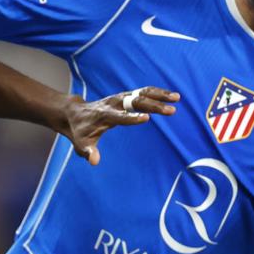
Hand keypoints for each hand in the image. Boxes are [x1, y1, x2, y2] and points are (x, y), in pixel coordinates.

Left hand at [62, 86, 178, 165]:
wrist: (76, 113)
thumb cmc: (81, 131)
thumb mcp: (81, 144)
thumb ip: (88, 152)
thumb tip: (94, 161)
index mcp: (104, 115)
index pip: (119, 116)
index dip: (132, 118)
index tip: (147, 118)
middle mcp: (114, 103)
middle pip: (135, 102)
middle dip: (154, 106)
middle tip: (172, 111)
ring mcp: (120, 98)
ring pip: (142, 93)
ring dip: (160, 95)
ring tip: (177, 98)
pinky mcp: (125, 96)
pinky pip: (143, 92)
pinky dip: (157, 93)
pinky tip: (172, 96)